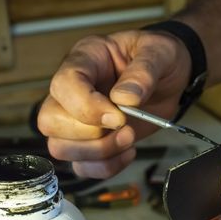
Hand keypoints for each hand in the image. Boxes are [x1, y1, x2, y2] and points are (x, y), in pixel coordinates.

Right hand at [38, 30, 190, 177]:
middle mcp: (73, 90)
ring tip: (129, 138)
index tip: (120, 117)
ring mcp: (77, 119)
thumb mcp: (160, 52)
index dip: (87, 107)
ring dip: (98, 152)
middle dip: (91, 134)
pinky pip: (82, 166)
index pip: (63, 84)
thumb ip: (144, 72)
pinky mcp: (90, 142)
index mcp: (85, 59)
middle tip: (126, 127)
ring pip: (60, 147)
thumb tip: (125, 98)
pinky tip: (128, 152)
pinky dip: (106, 166)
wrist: (171, 79)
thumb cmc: (160, 59)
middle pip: (50, 121)